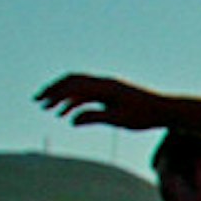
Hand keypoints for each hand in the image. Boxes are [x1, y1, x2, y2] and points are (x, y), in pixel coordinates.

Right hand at [37, 73, 171, 130]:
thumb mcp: (118, 119)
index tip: (41, 102)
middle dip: (53, 90)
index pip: (73, 85)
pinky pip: (87, 95)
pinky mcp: (109, 95)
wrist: (163, 110)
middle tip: (37, 101)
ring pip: (78, 88)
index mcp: (104, 86)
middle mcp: (103, 83)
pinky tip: (66, 115)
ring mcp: (106, 88)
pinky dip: (74, 102)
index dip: (55, 92)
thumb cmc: (144, 115)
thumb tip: (71, 119)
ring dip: (62, 96)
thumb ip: (94, 117)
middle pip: (72, 81)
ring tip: (48, 109)